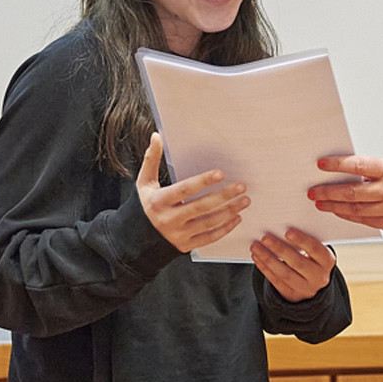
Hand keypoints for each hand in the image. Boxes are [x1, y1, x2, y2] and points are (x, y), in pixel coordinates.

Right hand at [136, 133, 248, 251]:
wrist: (137, 239)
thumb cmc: (146, 205)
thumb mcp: (144, 183)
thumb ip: (151, 159)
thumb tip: (156, 135)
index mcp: (159, 202)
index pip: (184, 190)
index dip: (203, 181)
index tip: (221, 173)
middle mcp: (169, 220)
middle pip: (201, 207)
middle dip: (224, 196)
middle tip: (242, 186)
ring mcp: (178, 235)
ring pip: (209, 223)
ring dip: (229, 211)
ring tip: (245, 201)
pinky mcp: (186, 246)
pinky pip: (209, 238)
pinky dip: (225, 228)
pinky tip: (236, 218)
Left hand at [251, 227, 335, 302]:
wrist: (314, 283)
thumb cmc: (313, 257)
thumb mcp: (316, 251)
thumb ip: (306, 241)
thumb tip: (283, 227)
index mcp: (327, 261)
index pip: (315, 249)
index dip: (302, 240)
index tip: (287, 231)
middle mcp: (319, 277)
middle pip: (297, 262)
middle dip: (280, 249)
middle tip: (265, 237)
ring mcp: (305, 289)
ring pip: (284, 273)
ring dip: (267, 259)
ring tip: (256, 247)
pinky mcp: (292, 295)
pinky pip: (276, 281)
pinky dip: (264, 268)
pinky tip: (257, 257)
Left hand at [310, 156, 382, 231]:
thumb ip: (374, 168)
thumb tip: (348, 171)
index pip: (358, 165)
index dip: (337, 165)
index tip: (321, 165)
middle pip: (352, 192)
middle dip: (329, 192)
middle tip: (313, 192)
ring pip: (356, 210)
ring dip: (335, 207)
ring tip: (320, 204)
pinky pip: (365, 220)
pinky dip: (349, 217)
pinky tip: (339, 212)